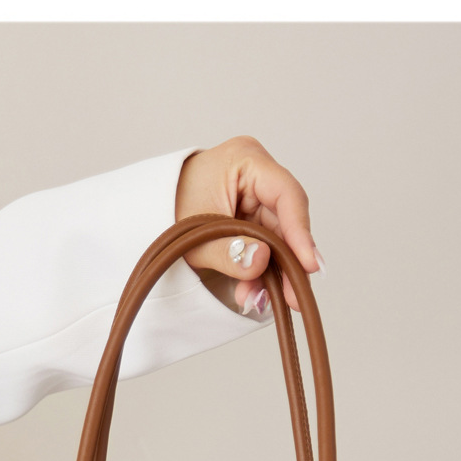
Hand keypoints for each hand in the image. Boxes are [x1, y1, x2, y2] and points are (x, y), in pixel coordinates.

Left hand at [175, 136, 321, 314]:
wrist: (151, 210)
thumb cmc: (169, 209)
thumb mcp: (195, 236)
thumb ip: (228, 252)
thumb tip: (262, 261)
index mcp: (246, 160)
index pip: (286, 195)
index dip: (300, 232)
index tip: (309, 265)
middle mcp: (258, 175)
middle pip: (286, 222)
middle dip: (287, 263)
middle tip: (293, 298)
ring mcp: (257, 197)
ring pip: (278, 239)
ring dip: (273, 273)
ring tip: (260, 300)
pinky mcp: (253, 218)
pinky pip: (265, 247)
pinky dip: (260, 271)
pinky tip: (254, 292)